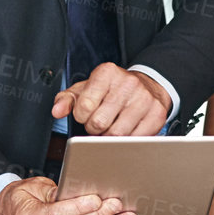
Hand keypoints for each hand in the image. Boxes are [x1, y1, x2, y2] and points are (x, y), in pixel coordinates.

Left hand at [52, 63, 170, 135]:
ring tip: (111, 127)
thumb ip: (67, 99)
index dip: (81, 116)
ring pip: (118, 134)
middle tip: (99, 123)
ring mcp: (144, 99)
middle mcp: (128, 83)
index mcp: (106, 73)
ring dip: (109, 137)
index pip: (84, 106)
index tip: (86, 114)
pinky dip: (127, 141)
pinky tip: (126, 130)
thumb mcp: (85, 89)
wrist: (147, 86)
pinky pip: (136, 139)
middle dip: (94, 129)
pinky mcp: (157, 114)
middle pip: (100, 123)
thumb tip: (57, 111)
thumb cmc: (111, 90)